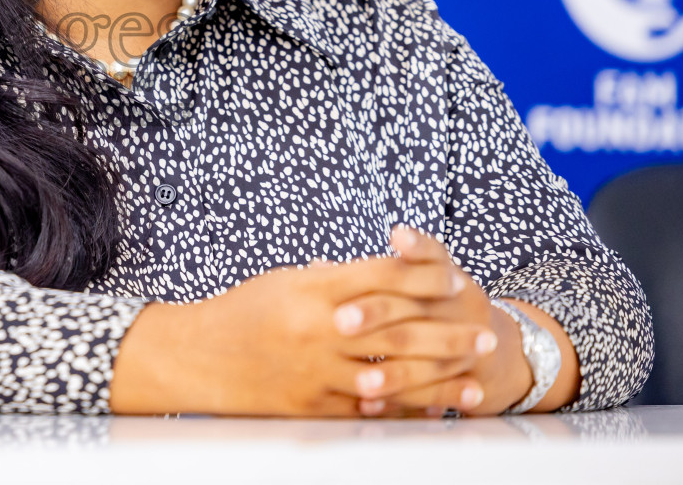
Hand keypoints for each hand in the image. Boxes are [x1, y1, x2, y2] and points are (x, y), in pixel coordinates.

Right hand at [110, 248, 481, 415]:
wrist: (196, 357)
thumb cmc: (242, 313)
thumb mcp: (286, 282)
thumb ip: (334, 280)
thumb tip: (382, 272)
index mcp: (313, 292)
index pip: (383, 277)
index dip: (425, 275)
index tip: (456, 276)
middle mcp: (319, 331)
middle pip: (398, 329)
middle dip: (448, 332)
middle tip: (486, 334)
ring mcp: (316, 372)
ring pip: (392, 375)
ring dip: (440, 376)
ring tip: (474, 374)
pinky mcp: (312, 406)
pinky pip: (368, 411)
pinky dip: (404, 409)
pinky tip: (433, 407)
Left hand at [329, 225, 533, 416]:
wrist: (492, 346)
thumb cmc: (433, 304)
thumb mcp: (417, 280)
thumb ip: (371, 275)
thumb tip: (316, 268)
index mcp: (446, 274)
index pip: (432, 254)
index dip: (416, 246)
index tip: (395, 238)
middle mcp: (461, 305)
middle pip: (415, 306)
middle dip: (377, 313)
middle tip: (340, 320)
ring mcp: (468, 343)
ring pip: (426, 358)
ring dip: (391, 372)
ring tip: (361, 380)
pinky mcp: (467, 379)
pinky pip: (431, 394)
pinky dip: (399, 400)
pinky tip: (370, 405)